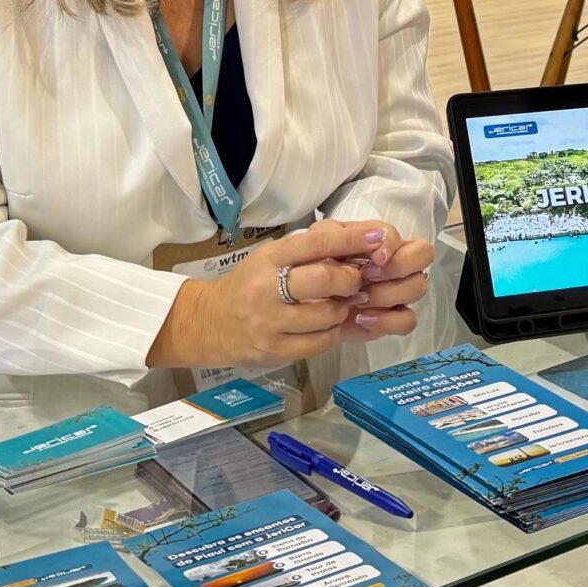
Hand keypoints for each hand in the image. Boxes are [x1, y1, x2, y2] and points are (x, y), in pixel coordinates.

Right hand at [152, 220, 434, 368]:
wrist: (208, 324)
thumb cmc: (250, 285)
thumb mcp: (273, 258)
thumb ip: (310, 250)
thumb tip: (361, 237)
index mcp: (270, 257)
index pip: (316, 242)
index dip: (352, 238)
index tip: (379, 235)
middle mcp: (268, 287)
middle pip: (325, 279)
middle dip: (350, 280)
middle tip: (356, 281)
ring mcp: (270, 322)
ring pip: (326, 315)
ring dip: (343, 310)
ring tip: (338, 306)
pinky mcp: (274, 350)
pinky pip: (319, 342)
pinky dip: (330, 333)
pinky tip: (325, 327)